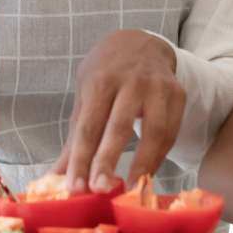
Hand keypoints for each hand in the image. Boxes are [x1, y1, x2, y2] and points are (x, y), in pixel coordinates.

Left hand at [54, 30, 183, 193]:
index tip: (74, 188)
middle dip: (108, 160)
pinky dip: (161, 155)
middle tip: (100, 189)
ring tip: (131, 188)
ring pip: (154, 129)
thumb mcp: (85, 94)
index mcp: (101, 81)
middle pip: (119, 126)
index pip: (88, 126)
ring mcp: (157, 86)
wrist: (140, 43)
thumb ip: (76, 137)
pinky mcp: (177, 93)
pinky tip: (149, 173)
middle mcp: (130, 81)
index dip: (81, 158)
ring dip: (143, 162)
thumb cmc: (107, 73)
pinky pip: (171, 131)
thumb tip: (54, 179)